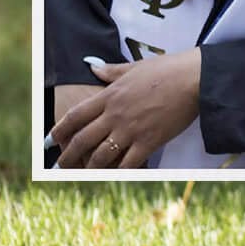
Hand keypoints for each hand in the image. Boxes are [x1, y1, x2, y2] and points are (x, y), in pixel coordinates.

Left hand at [54, 51, 202, 168]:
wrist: (193, 78)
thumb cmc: (166, 69)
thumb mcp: (134, 67)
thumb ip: (111, 70)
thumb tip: (93, 66)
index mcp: (110, 95)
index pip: (76, 115)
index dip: (60, 129)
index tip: (51, 139)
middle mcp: (115, 114)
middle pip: (82, 140)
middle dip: (68, 156)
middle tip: (59, 166)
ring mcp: (131, 129)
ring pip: (101, 156)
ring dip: (89, 168)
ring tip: (82, 176)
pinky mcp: (149, 141)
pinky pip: (128, 164)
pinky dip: (118, 173)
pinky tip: (113, 178)